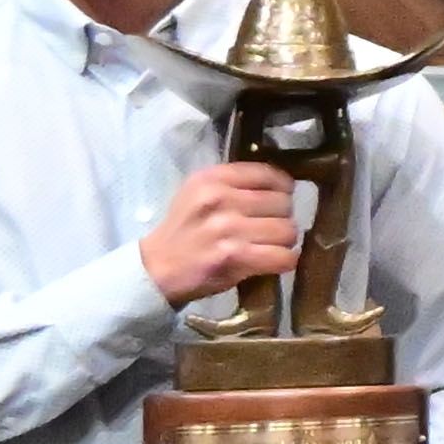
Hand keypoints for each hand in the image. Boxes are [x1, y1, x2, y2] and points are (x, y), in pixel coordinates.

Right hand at [138, 157, 310, 305]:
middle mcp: (220, 199)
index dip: (282, 188)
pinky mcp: (234, 257)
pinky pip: (283, 256)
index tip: (279, 198)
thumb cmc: (183, 230)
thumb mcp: (198, 193)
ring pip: (287, 230)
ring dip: (283, 242)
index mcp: (212, 178)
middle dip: (282, 217)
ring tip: (269, 245)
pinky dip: (283, 261)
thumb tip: (281, 185)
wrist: (157, 268)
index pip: (267, 174)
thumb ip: (234, 184)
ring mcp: (228, 228)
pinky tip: (272, 261)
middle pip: (283, 203)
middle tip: (269, 228)